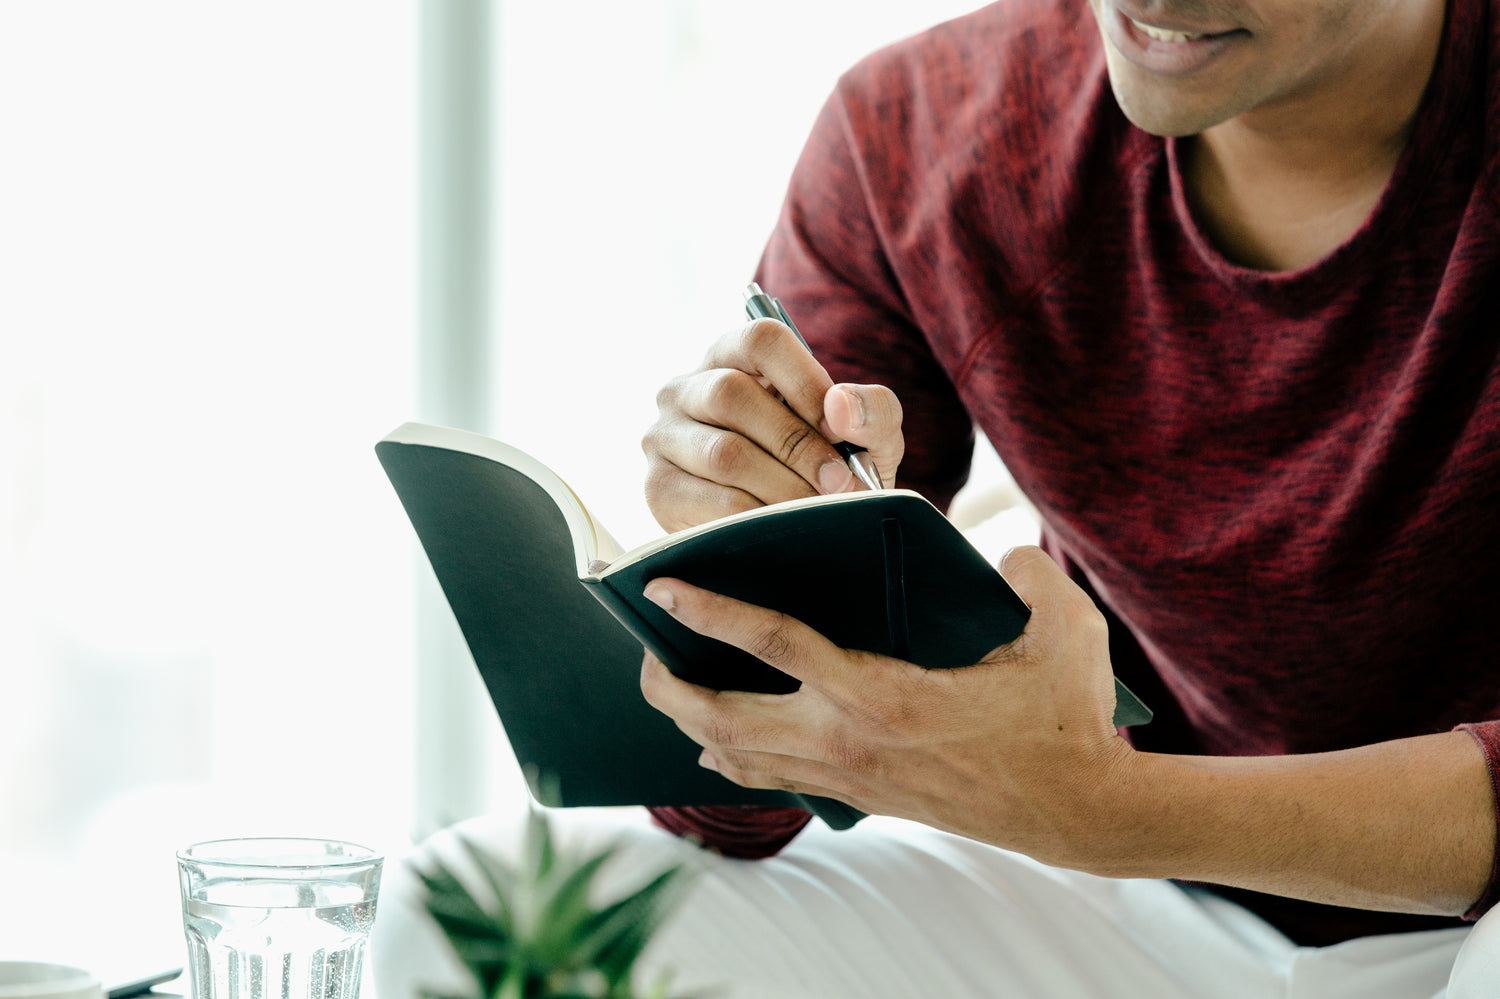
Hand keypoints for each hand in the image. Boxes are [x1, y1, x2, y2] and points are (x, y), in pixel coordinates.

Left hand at [638, 546, 1138, 870]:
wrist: (1074, 811)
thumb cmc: (1064, 720)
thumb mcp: (1063, 633)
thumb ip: (1027, 578)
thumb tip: (1000, 555)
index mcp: (882, 691)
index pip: (773, 642)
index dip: (710, 610)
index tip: (661, 586)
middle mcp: (847, 738)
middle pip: (722, 714)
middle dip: (667, 682)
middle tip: (643, 651)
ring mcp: (847, 775)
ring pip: (737, 756)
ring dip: (691, 720)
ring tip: (667, 687)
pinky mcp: (857, 797)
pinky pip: (770, 779)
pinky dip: (732, 756)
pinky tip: (720, 738)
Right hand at [642, 318, 903, 531]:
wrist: (791, 528)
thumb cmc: (826, 465)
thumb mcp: (863, 435)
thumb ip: (872, 411)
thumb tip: (840, 406)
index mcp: (732, 354)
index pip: (760, 340)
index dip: (804, 380)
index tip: (839, 428)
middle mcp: (685, 388)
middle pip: (732, 395)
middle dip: (797, 444)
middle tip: (840, 482)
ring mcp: (664, 437)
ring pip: (724, 453)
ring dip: (784, 486)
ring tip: (821, 509)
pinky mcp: (659, 488)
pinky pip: (713, 503)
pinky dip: (761, 518)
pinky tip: (788, 529)